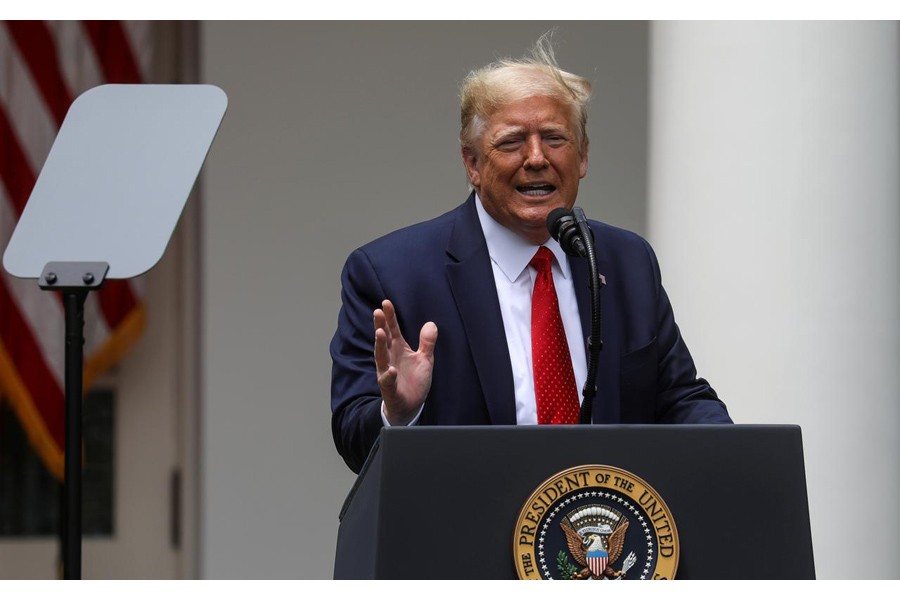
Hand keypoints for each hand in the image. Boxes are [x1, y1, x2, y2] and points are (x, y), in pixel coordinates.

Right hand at [373, 300, 437, 424]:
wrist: (410, 406)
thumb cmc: (414, 381)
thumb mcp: (425, 359)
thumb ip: (427, 342)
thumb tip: (431, 324)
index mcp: (398, 349)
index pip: (393, 330)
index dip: (390, 317)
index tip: (386, 303)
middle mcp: (389, 358)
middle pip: (383, 340)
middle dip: (380, 326)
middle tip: (378, 312)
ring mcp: (387, 373)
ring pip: (381, 357)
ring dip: (379, 345)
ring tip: (379, 333)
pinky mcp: (389, 388)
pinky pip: (387, 381)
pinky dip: (388, 376)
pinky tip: (390, 370)